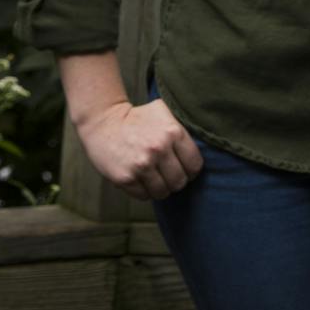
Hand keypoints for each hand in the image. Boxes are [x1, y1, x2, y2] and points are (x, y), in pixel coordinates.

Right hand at [75, 96, 204, 198]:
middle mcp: (159, 149)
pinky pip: (144, 196)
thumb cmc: (138, 118)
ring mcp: (141, 165)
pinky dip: (145, 192)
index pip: (195, 165)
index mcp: (173, 133)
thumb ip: (182, 130)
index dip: (192, 170)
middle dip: (177, 181)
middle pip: (180, 181)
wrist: (103, 122)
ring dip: (161, 189)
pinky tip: (141, 180)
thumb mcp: (164, 113)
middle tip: (169, 176)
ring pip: (163, 192)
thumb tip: (206, 145)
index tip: (185, 169)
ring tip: (156, 179)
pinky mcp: (125, 178)